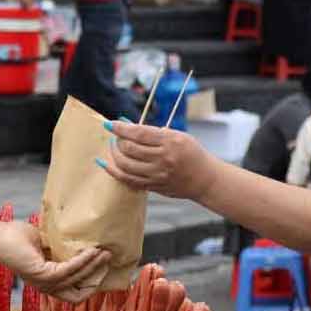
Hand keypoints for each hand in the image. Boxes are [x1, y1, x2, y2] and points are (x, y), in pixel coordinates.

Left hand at [0, 214, 109, 302]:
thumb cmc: (16, 237)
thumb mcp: (46, 244)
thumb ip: (61, 248)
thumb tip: (82, 241)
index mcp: (48, 282)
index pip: (76, 292)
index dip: (92, 283)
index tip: (103, 266)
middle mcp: (46, 287)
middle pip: (80, 295)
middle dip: (97, 279)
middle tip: (108, 259)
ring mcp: (43, 283)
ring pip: (77, 280)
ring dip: (94, 266)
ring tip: (104, 251)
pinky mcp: (41, 274)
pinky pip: (69, 269)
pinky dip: (82, 260)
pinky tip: (90, 250)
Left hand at [98, 120, 215, 200]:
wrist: (204, 179)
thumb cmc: (191, 153)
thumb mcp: (178, 136)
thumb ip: (154, 133)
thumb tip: (128, 125)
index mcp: (170, 142)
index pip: (139, 133)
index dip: (121, 128)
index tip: (109, 124)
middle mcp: (163, 159)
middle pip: (130, 149)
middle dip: (117, 141)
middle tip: (115, 136)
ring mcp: (157, 175)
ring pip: (126, 165)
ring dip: (114, 155)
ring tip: (113, 147)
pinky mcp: (153, 186)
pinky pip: (128, 180)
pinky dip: (114, 171)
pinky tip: (106, 164)